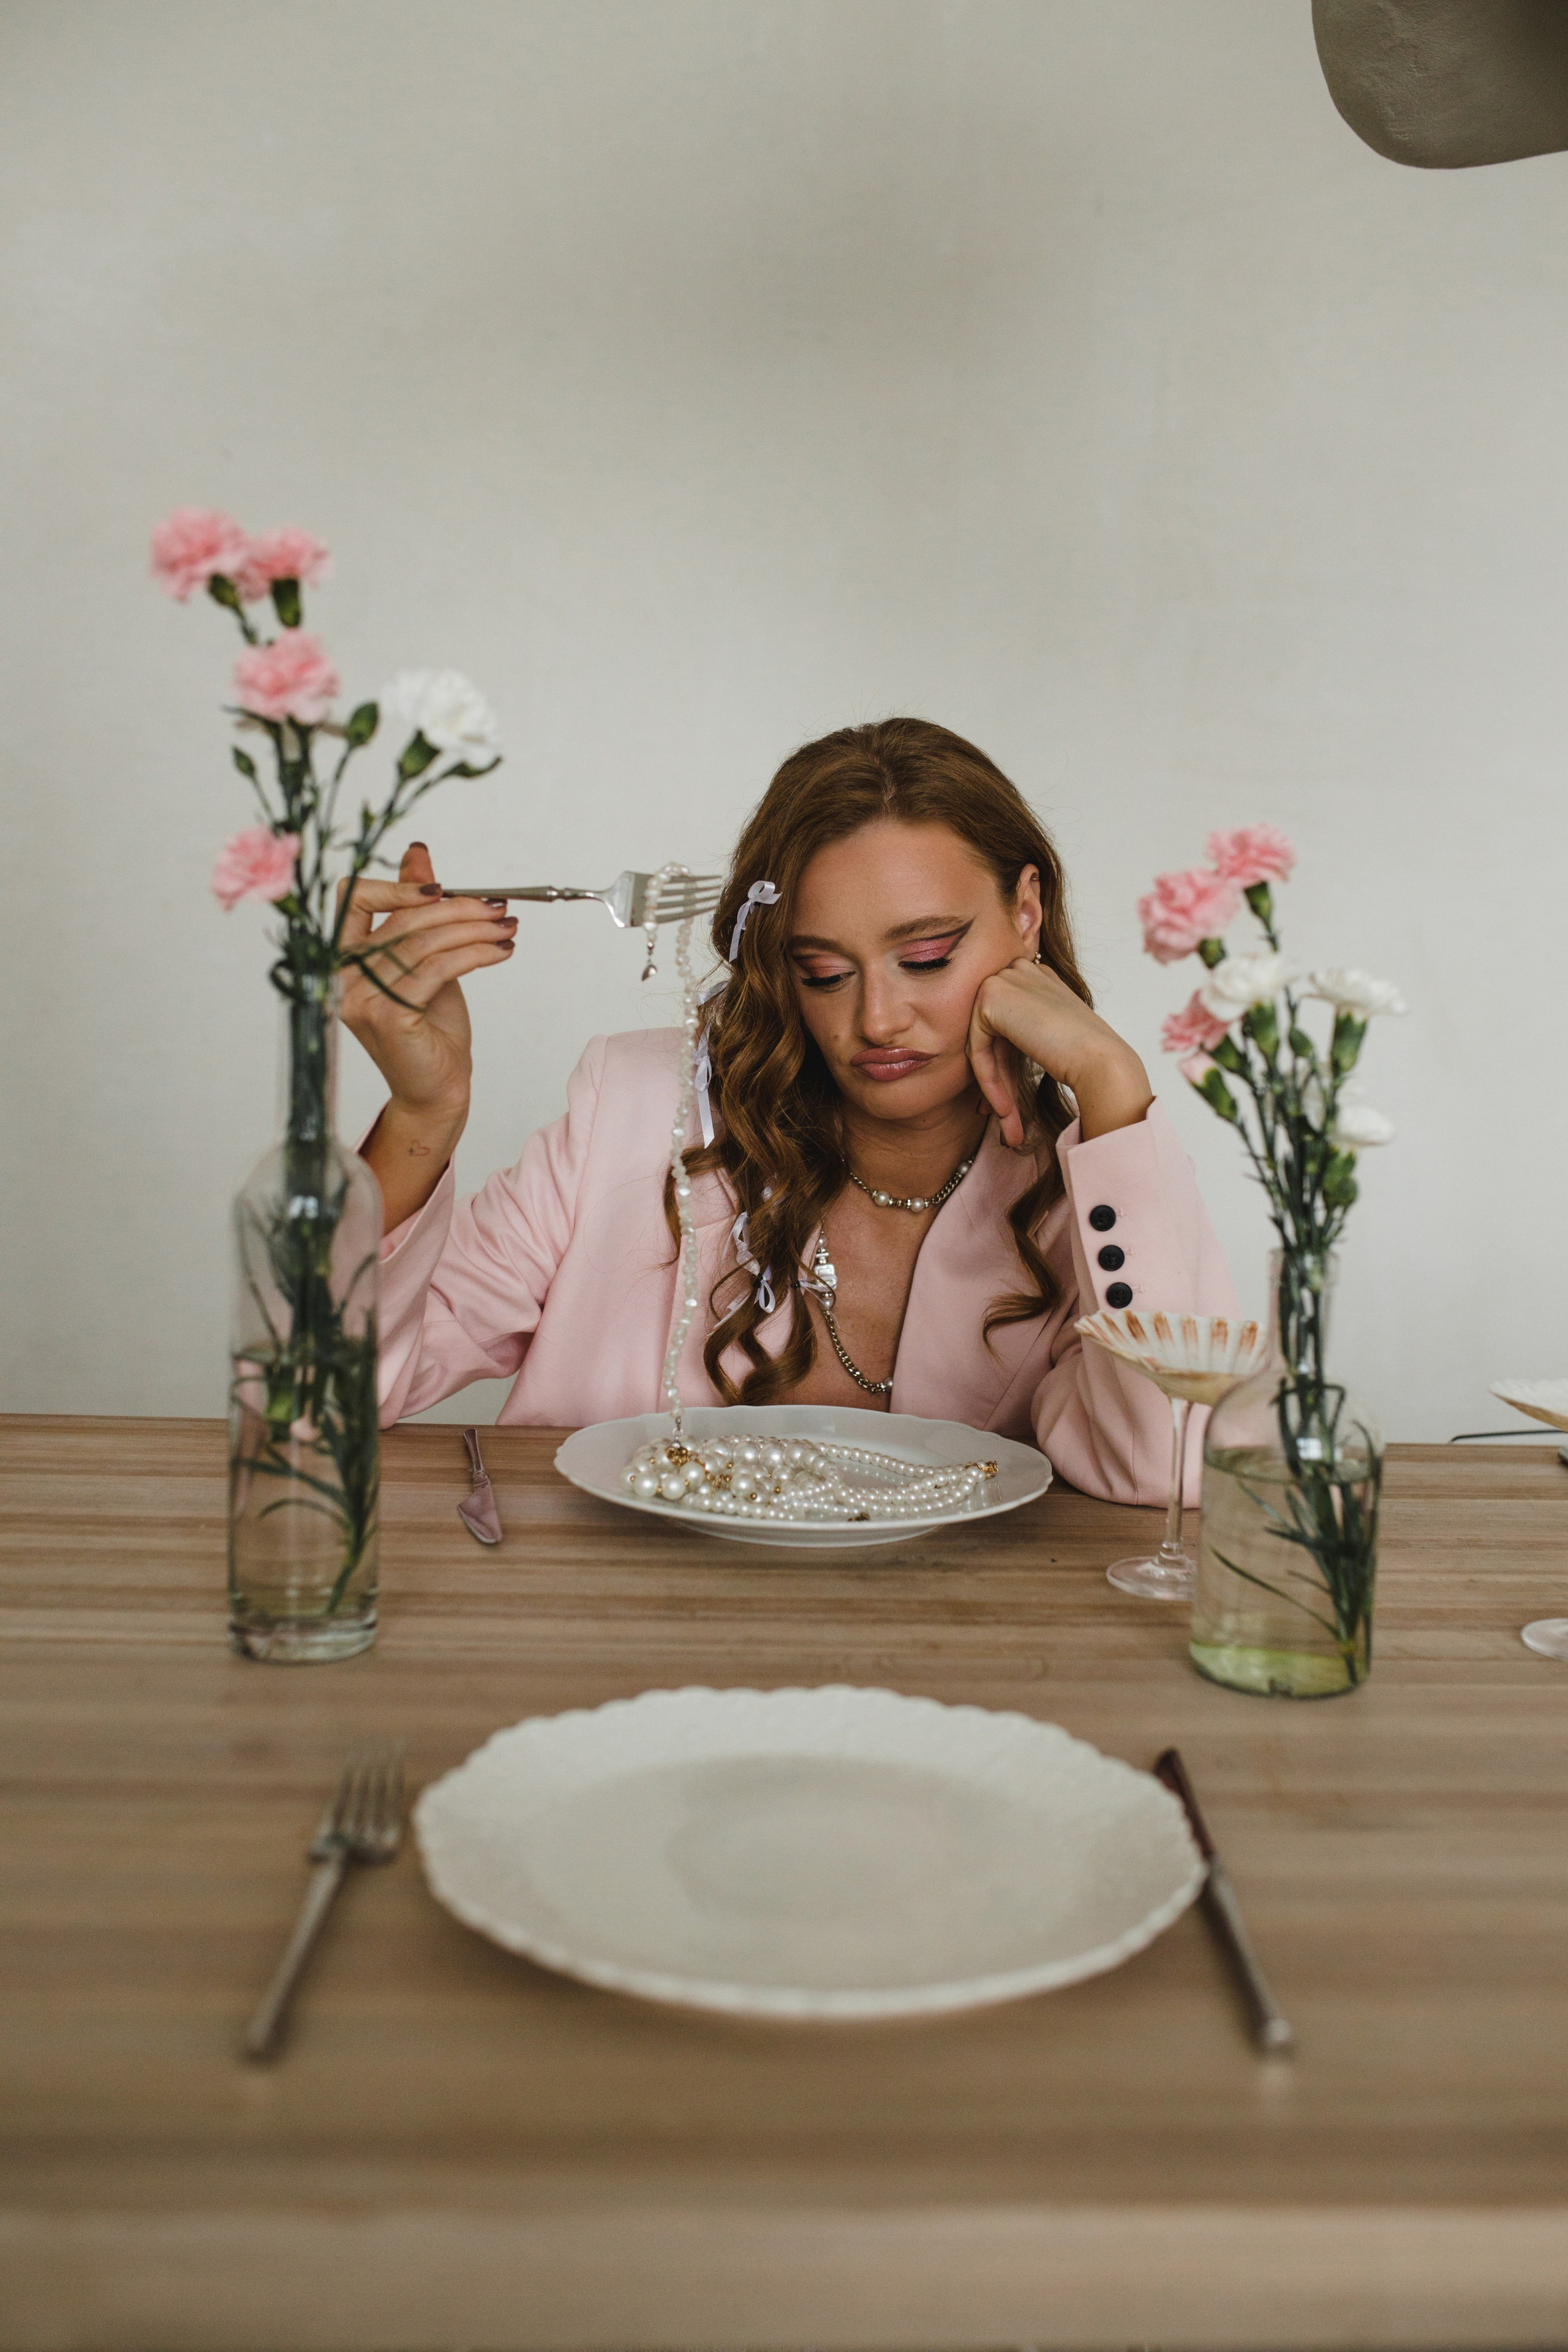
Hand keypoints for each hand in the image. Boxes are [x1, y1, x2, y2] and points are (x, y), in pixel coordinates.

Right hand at [338, 843, 515, 1121]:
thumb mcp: (424, 960)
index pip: (352, 899)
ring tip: (507, 926)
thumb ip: (415, 911)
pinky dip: (476, 954)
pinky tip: (502, 951)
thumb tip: (418, 853)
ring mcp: (361, 999)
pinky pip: (437, 969)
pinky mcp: (390, 1017)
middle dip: (457, 908)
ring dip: (474, 929)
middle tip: (498, 907)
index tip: (443, 889)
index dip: (396, 886)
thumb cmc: (430, 1026)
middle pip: (401, 920)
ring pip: (423, 943)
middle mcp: (343, 977)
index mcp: (343, 958)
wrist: (436, 1088)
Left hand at [967, 958, 1152, 1146]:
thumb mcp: (1047, 1039)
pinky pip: (976, 1048)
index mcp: (1039, 977)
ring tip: (1008, 1124)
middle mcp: (1021, 970)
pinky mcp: (991, 996)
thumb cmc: (1086, 1058)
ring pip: (983, 1043)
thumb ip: (1019, 1037)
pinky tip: (1005, 1109)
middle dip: (998, 1080)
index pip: (1008, 1024)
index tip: (1011, 1104)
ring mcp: (1006, 979)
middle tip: (1007, 1119)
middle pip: (993, 1035)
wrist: (1101, 1060)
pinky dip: (988, 1081)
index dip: (1006, 1066)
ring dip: (993, 1087)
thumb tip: (989, 1062)